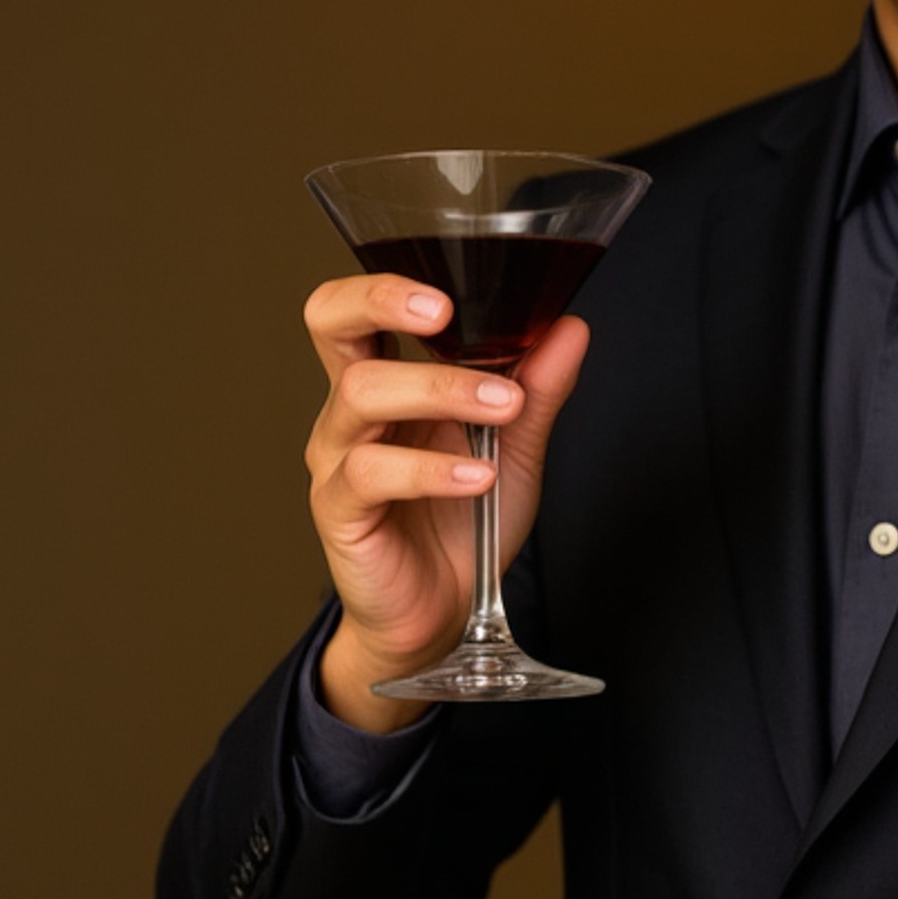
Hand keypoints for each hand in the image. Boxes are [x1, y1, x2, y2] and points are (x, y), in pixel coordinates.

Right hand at [303, 274, 589, 732]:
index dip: (386, 284)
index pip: (355, 308)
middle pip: (329, 324)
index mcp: (385, 381)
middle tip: (444, 310)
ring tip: (505, 407)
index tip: (450, 289)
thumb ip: (538, 390)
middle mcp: (350, 411)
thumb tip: (569, 326)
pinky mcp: (340, 511)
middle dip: (381, 300)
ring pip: (362, 393)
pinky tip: (479, 476)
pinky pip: (372, 472)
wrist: (445, 614)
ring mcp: (339, 458)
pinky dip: (431, 468)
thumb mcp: (516, 450)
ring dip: (442, 389)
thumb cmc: (465, 522)